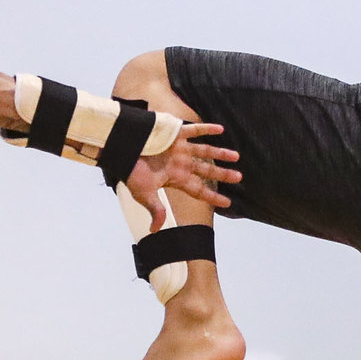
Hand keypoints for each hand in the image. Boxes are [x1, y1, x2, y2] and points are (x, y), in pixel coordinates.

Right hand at [124, 123, 240, 225]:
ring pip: (205, 150)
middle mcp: (181, 163)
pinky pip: (195, 129)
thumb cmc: (130, 171)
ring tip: (236, 156)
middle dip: (223, 174)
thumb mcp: (143, 193)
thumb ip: (155, 209)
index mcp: (176, 178)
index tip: (228, 204)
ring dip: (221, 153)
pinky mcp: (175, 132)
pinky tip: (221, 129)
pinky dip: (207, 129)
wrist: (121, 147)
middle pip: (206, 171)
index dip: (213, 197)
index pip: (199, 190)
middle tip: (239, 177)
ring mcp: (180, 148)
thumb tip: (155, 230)